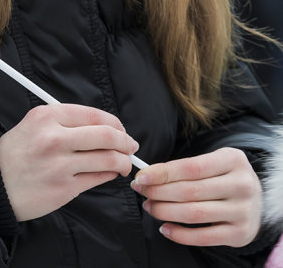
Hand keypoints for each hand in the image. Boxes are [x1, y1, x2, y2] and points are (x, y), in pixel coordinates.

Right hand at [0, 103, 138, 220]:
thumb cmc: (19, 151)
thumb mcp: (36, 123)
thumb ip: (67, 121)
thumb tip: (105, 126)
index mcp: (48, 116)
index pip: (95, 115)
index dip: (115, 123)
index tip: (122, 130)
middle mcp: (54, 137)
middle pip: (107, 135)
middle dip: (126, 142)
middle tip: (131, 147)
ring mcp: (60, 164)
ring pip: (108, 158)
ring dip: (123, 161)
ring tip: (123, 164)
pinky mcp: (64, 188)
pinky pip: (98, 177)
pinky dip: (109, 174)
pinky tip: (109, 173)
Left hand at [132, 147, 261, 247]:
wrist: (256, 198)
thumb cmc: (225, 175)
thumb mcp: (214, 161)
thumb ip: (186, 166)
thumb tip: (148, 174)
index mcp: (233, 160)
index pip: (191, 167)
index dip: (163, 173)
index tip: (141, 176)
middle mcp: (241, 185)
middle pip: (190, 191)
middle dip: (159, 192)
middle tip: (141, 191)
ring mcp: (242, 211)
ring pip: (195, 214)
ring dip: (165, 211)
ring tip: (149, 207)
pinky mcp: (240, 234)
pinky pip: (204, 237)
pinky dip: (180, 234)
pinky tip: (165, 228)